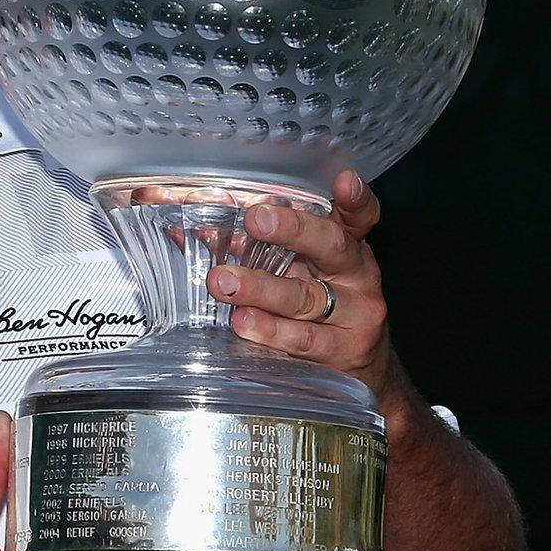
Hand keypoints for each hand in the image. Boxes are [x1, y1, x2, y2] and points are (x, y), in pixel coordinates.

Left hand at [207, 169, 394, 398]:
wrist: (361, 368)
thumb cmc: (318, 303)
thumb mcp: (299, 268)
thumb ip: (254, 245)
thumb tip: (189, 227)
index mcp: (347, 245)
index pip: (359, 215)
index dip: (354, 198)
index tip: (342, 182)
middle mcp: (357, 275)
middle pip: (331, 245)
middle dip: (292, 230)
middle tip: (257, 219)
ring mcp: (354, 315)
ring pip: (307, 297)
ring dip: (263, 289)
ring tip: (225, 282)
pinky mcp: (342, 352)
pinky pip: (303, 340)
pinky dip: (271, 331)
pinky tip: (245, 323)